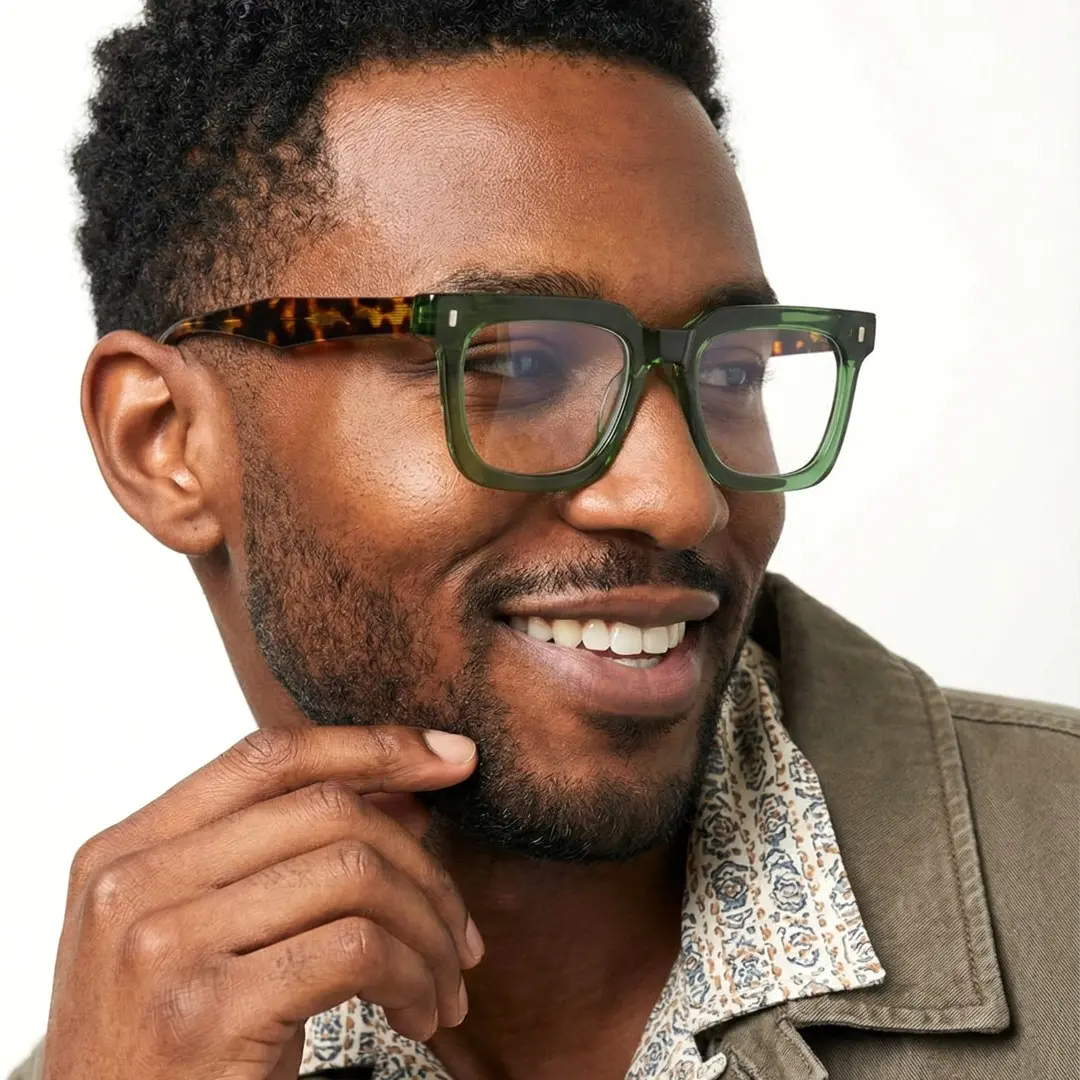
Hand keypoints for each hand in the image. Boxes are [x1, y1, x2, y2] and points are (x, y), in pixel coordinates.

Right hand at [40, 725, 482, 1079]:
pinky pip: (359, 948)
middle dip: (422, 864)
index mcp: (126, 850)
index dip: (372, 746)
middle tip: (461, 929)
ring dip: (429, 929)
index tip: (452, 757)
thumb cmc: (169, 1053)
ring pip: (355, 873)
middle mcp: (133, 884)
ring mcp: (163, 946)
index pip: (269, 757)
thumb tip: (404, 790)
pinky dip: (415, 975)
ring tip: (445, 981)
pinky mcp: (207, 1013)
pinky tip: (419, 1013)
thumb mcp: (206, 937)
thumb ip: (285, 854)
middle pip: (327, 810)